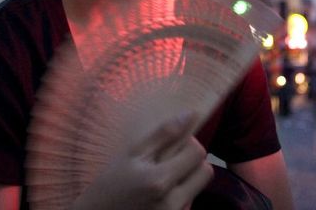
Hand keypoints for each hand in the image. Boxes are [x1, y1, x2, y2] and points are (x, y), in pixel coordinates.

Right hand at [71, 112, 212, 209]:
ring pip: (199, 187)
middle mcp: (172, 202)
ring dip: (187, 178)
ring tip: (162, 176)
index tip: (173, 143)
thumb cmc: (110, 183)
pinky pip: (190, 202)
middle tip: (171, 159)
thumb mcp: (132, 154)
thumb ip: (164, 134)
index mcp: (160, 180)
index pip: (197, 153)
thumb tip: (192, 114)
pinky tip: (160, 192)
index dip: (188, 143)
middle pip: (205, 172)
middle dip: (192, 161)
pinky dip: (180, 194)